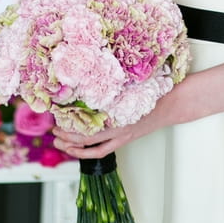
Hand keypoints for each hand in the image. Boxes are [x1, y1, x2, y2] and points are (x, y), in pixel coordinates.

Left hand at [52, 93, 172, 158]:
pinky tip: (79, 147)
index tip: (57, 115)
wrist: (170, 104)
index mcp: (118, 115)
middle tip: (53, 131)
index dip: (71, 125)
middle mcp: (118, 128)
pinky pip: (103, 150)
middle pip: (87, 139)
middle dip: (67, 137)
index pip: (89, 126)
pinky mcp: (124, 138)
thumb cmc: (151, 91)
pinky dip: (88, 150)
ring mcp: (121, 136)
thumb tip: (91, 72)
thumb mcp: (131, 84)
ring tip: (60, 142)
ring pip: (93, 148)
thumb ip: (112, 85)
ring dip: (74, 147)